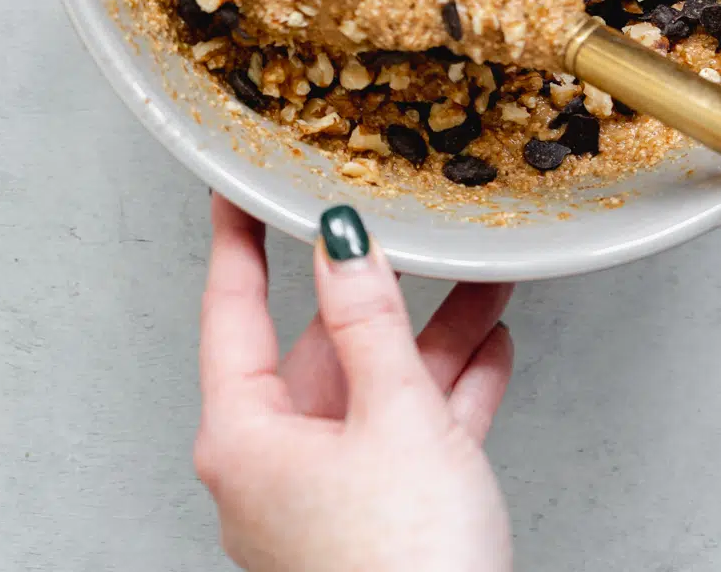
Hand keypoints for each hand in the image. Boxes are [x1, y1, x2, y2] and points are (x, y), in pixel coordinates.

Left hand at [194, 196, 513, 571]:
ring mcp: (325, 496)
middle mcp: (274, 466)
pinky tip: (488, 358)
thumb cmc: (402, 569)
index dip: (238, 239)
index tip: (234, 187)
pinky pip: (407, 437)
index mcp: (245, 436)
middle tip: (404, 231)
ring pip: (376, 390)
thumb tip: (342, 244)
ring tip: (479, 288)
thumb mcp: (393, 413)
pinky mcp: (374, 520)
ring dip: (431, 341)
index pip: (232, 309)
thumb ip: (368, 318)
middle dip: (381, 292)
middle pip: (324, 347)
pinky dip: (447, 397)